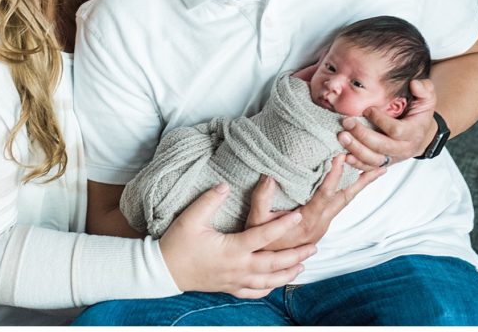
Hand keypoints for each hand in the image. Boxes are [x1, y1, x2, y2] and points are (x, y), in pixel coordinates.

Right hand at [159, 183, 315, 297]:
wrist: (164, 271)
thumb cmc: (177, 244)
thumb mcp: (191, 218)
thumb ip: (210, 200)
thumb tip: (225, 185)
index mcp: (232, 249)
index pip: (264, 236)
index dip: (283, 225)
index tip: (299, 215)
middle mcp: (238, 267)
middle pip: (274, 263)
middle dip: (295, 255)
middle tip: (313, 247)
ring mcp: (235, 280)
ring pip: (268, 280)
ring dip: (287, 273)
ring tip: (302, 266)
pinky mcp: (229, 287)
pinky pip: (254, 292)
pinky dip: (268, 288)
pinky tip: (275, 283)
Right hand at [245, 156, 383, 250]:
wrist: (266, 264)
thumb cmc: (259, 241)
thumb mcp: (256, 221)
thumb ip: (262, 199)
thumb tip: (269, 177)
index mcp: (307, 222)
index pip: (325, 195)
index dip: (334, 176)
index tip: (341, 158)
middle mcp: (320, 224)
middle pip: (345, 199)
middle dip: (362, 181)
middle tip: (377, 165)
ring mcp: (322, 226)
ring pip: (344, 202)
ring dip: (359, 186)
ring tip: (374, 170)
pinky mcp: (321, 225)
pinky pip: (338, 205)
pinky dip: (347, 191)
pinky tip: (351, 182)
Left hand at [338, 78, 436, 170]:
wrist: (420, 135)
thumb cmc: (419, 114)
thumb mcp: (426, 100)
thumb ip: (424, 89)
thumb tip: (415, 84)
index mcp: (413, 132)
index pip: (396, 130)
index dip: (380, 120)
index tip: (367, 109)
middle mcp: (403, 148)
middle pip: (382, 146)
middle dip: (362, 135)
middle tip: (346, 122)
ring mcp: (393, 158)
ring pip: (373, 159)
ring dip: (356, 149)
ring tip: (342, 137)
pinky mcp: (383, 163)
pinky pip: (369, 168)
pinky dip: (356, 164)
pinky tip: (343, 155)